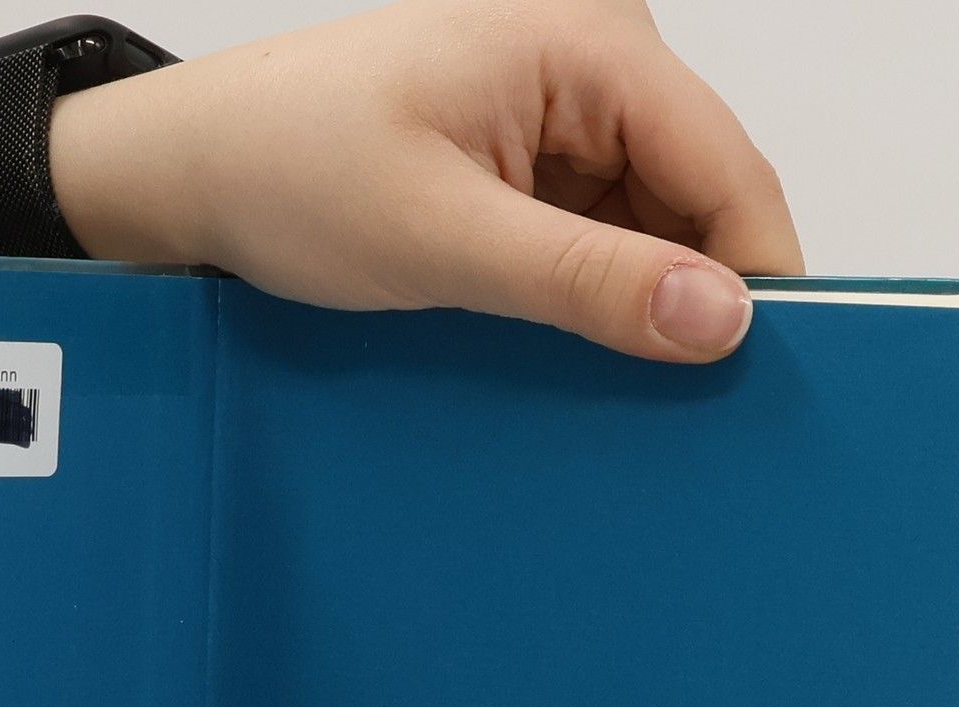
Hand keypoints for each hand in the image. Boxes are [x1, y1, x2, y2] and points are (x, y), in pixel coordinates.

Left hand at [53, 0, 802, 359]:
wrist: (194, 172)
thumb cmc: (289, 171)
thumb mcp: (444, 238)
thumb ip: (585, 280)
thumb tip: (718, 321)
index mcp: (589, 42)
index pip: (727, 165)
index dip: (759, 276)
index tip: (763, 383)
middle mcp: (592, 61)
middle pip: (698, 195)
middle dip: (695, 294)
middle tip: (685, 411)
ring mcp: (561, 111)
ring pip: (650, 223)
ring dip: (640, 302)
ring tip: (616, 385)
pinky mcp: (527, 159)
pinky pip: (597, 232)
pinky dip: (594, 293)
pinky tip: (575, 351)